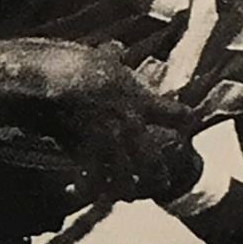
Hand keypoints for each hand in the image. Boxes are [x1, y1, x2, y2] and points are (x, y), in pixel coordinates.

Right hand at [36, 41, 193, 203]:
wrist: (51, 84)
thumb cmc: (78, 65)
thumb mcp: (101, 57)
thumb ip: (113, 56)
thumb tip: (117, 48)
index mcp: (139, 101)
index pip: (172, 112)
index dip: (184, 117)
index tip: (191, 119)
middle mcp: (129, 127)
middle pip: (151, 158)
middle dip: (158, 172)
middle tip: (163, 182)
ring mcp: (108, 144)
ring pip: (124, 175)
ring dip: (126, 187)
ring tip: (127, 195)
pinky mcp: (84, 153)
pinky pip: (90, 177)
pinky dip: (89, 185)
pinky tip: (86, 191)